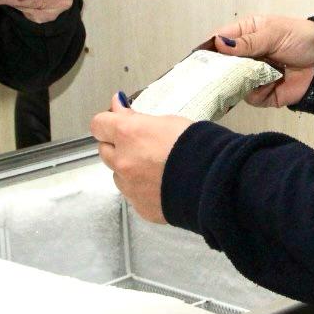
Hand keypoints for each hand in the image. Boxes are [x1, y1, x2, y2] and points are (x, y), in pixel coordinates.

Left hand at [92, 93, 191, 223]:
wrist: (215, 181)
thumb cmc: (197, 146)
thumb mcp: (167, 121)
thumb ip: (136, 117)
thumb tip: (118, 106)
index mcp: (128, 134)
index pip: (98, 124)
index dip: (107, 122)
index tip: (117, 121)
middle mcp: (123, 161)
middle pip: (104, 150)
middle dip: (117, 146)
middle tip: (140, 143)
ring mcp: (130, 187)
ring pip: (118, 175)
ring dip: (129, 169)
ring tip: (156, 167)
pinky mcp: (140, 207)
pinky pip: (133, 195)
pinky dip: (142, 188)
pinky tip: (162, 184)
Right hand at [208, 14, 313, 107]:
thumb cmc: (300, 39)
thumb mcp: (274, 33)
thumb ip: (248, 41)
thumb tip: (219, 44)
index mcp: (246, 35)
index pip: (219, 41)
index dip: (209, 49)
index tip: (199, 59)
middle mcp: (246, 56)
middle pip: (222, 66)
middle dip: (222, 70)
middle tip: (223, 72)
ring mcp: (254, 77)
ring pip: (233, 84)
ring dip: (242, 81)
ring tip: (255, 75)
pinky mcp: (264, 94)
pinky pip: (251, 97)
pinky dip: (259, 92)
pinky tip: (271, 84)